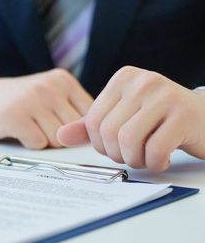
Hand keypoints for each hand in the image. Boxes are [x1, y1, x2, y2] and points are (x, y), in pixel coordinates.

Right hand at [0, 69, 92, 148]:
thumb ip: (72, 111)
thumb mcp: (47, 96)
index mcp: (62, 80)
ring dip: (44, 141)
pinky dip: (28, 143)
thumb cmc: (15, 103)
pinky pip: (38, 144)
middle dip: (60, 136)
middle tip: (39, 125)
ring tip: (28, 126)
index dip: (77, 129)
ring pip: (58, 139)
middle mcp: (49, 86)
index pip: (90, 116)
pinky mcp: (15, 116)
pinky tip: (17, 131)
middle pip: (74, 130)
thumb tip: (97, 138)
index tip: (59, 126)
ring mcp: (32, 100)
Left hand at [58, 66, 204, 170]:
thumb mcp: (123, 119)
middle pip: (109, 132)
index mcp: (123, 79)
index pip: (93, 120)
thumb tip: (59, 136)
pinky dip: (155, 163)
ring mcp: (165, 95)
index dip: (100, 145)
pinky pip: (154, 149)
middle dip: (118, 155)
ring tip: (147, 158)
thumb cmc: (161, 121)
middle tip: (134, 156)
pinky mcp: (184, 114)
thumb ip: (90, 127)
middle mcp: (142, 81)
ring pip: (128, 140)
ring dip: (136, 160)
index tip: (117, 148)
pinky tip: (162, 159)